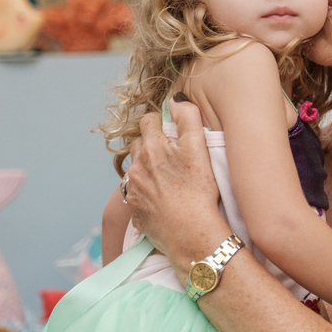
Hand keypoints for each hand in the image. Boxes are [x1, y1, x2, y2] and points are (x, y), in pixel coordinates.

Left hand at [124, 99, 226, 271]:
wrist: (191, 233)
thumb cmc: (198, 190)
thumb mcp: (198, 148)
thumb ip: (188, 117)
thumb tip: (177, 99)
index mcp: (151, 148)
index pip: (147, 121)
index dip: (161, 122)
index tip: (173, 132)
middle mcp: (136, 168)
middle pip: (139, 145)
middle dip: (152, 145)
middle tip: (173, 155)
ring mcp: (133, 191)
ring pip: (136, 170)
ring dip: (148, 169)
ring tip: (169, 179)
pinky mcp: (135, 211)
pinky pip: (137, 195)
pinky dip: (147, 193)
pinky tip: (165, 199)